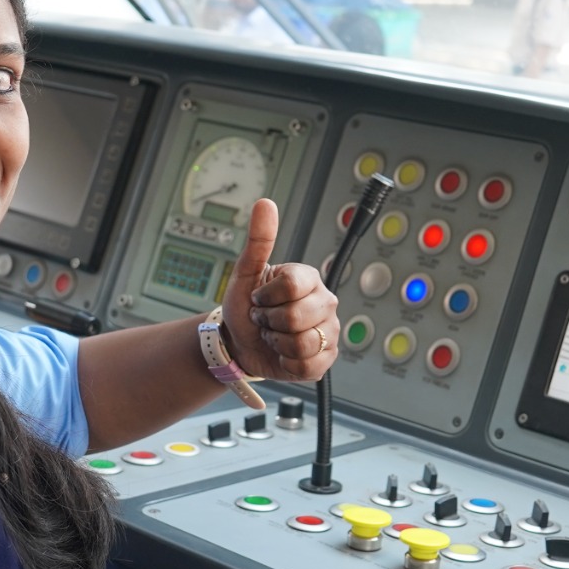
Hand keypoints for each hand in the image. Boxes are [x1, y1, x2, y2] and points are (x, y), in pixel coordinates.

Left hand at [216, 198, 339, 382]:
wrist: (239, 342)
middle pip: (296, 318)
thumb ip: (258, 239)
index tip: (259, 298)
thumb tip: (265, 204)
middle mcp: (325, 303)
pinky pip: (307, 365)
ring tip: (274, 336)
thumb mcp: (245, 272)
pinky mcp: (325, 358)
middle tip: (265, 320)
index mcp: (308, 279)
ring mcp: (328, 331)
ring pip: (302, 343)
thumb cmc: (244, 306)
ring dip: (276, 343)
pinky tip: (283, 353)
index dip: (266, 297)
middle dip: (269, 322)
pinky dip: (286, 363)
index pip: (291, 286)